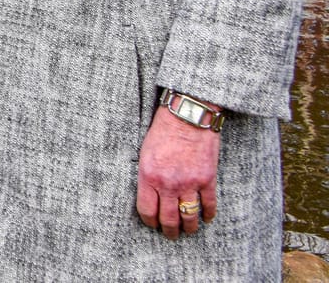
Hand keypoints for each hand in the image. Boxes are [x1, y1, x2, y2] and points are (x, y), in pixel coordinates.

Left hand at [136, 104, 220, 237]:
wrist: (186, 118)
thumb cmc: (162, 132)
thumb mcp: (144, 153)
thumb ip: (147, 176)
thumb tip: (150, 196)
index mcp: (149, 176)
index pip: (147, 210)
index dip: (149, 221)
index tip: (152, 224)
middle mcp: (168, 184)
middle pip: (169, 219)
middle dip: (169, 231)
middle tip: (170, 235)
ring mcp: (189, 183)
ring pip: (190, 216)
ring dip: (189, 228)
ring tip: (188, 231)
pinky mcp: (207, 180)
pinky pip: (209, 205)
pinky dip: (208, 215)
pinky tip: (206, 218)